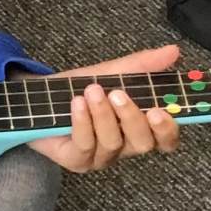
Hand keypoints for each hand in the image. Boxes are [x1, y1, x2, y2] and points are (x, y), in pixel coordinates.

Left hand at [27, 44, 181, 172]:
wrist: (38, 95)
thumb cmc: (79, 88)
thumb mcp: (112, 72)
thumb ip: (142, 65)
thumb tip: (173, 51)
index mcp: (138, 129)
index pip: (166, 140)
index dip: (168, 130)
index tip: (160, 111)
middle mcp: (123, 147)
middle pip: (143, 144)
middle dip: (132, 118)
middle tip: (117, 94)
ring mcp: (99, 157)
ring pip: (112, 143)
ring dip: (103, 115)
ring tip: (92, 90)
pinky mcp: (75, 160)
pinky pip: (85, 146)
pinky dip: (82, 122)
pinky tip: (77, 104)